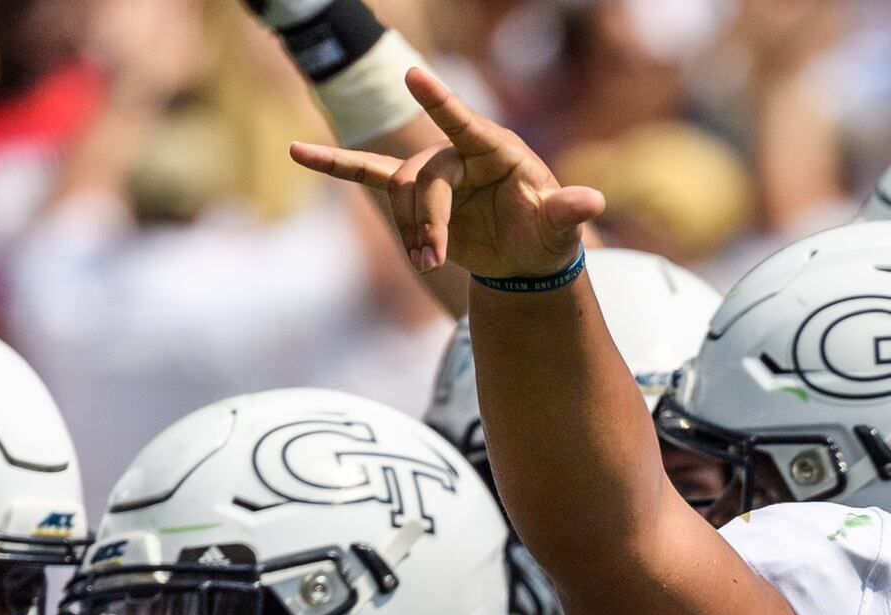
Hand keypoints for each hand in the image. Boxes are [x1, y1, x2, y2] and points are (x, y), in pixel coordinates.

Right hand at [289, 65, 599, 282]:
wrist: (524, 258)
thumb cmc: (545, 234)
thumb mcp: (560, 228)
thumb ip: (570, 212)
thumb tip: (592, 201)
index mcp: (497, 149)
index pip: (465, 123)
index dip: (441, 103)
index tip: (416, 77)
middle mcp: (461, 152)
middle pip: (423, 178)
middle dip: (425, 221)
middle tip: (433, 262)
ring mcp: (434, 170)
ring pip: (400, 190)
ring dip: (410, 231)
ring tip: (428, 263)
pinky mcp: (414, 193)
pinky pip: (369, 173)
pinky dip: (335, 164)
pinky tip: (298, 152)